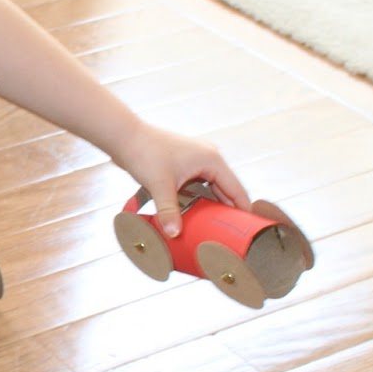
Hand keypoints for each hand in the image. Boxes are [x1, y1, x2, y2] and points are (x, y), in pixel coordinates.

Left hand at [112, 122, 251, 237]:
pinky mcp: (184, 162)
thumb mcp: (160, 185)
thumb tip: (174, 233)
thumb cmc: (144, 153)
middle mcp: (209, 157)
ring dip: (212, 204)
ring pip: (211, 187)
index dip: (243, 210)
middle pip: (225, 189)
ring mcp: (197, 158)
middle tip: (231, 234)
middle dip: (227, 210)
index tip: (248, 230)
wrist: (124, 136)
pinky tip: (196, 212)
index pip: (236, 190)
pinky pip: (199, 183)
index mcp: (212, 160)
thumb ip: (169, 211)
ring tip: (216, 227)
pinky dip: (199, 197)